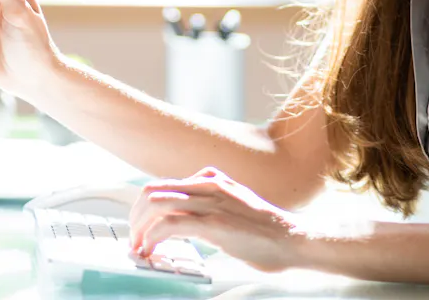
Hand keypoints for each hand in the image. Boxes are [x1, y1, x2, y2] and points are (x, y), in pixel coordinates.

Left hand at [128, 166, 308, 273]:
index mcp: (211, 180)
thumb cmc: (266, 228)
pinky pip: (172, 224)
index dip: (143, 206)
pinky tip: (151, 249)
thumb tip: (189, 212)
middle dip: (135, 215)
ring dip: (140, 227)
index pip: (163, 184)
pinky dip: (153, 237)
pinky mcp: (215, 224)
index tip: (138, 226)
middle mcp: (208, 186)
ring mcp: (211, 203)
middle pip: (153, 190)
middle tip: (134, 237)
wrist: (293, 239)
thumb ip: (212, 200)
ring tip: (138, 246)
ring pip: (158, 203)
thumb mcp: (235, 202)